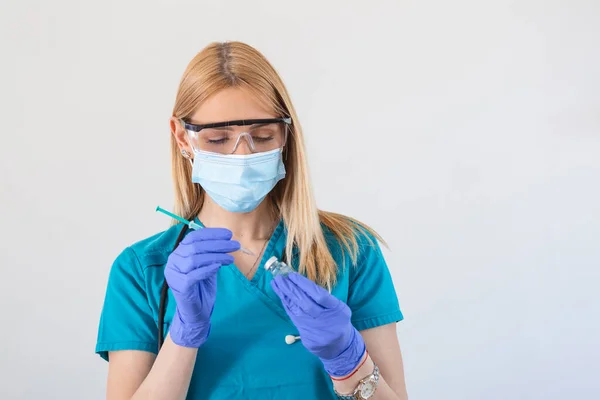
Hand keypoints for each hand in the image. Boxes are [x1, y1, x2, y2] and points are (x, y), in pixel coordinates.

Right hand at [164, 228, 239, 347]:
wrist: (196, 312)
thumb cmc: (202, 287)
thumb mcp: (208, 265)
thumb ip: (212, 253)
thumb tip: (227, 239)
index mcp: (179, 253)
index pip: (194, 237)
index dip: (212, 234)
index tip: (229, 234)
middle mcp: (173, 261)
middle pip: (195, 247)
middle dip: (218, 244)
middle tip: (235, 245)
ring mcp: (174, 274)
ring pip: (194, 259)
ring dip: (216, 256)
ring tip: (231, 258)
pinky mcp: (179, 286)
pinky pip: (193, 275)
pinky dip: (207, 269)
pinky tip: (219, 266)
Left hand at [271, 272, 365, 376]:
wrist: (340, 347)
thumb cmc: (338, 321)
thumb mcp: (339, 307)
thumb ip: (324, 298)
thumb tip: (302, 283)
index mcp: (338, 310)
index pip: (319, 295)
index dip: (304, 285)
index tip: (292, 275)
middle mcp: (326, 321)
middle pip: (306, 303)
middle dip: (291, 289)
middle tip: (280, 277)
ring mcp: (316, 331)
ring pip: (297, 311)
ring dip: (285, 296)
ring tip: (277, 284)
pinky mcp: (307, 339)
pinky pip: (295, 319)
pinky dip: (287, 306)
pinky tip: (281, 297)